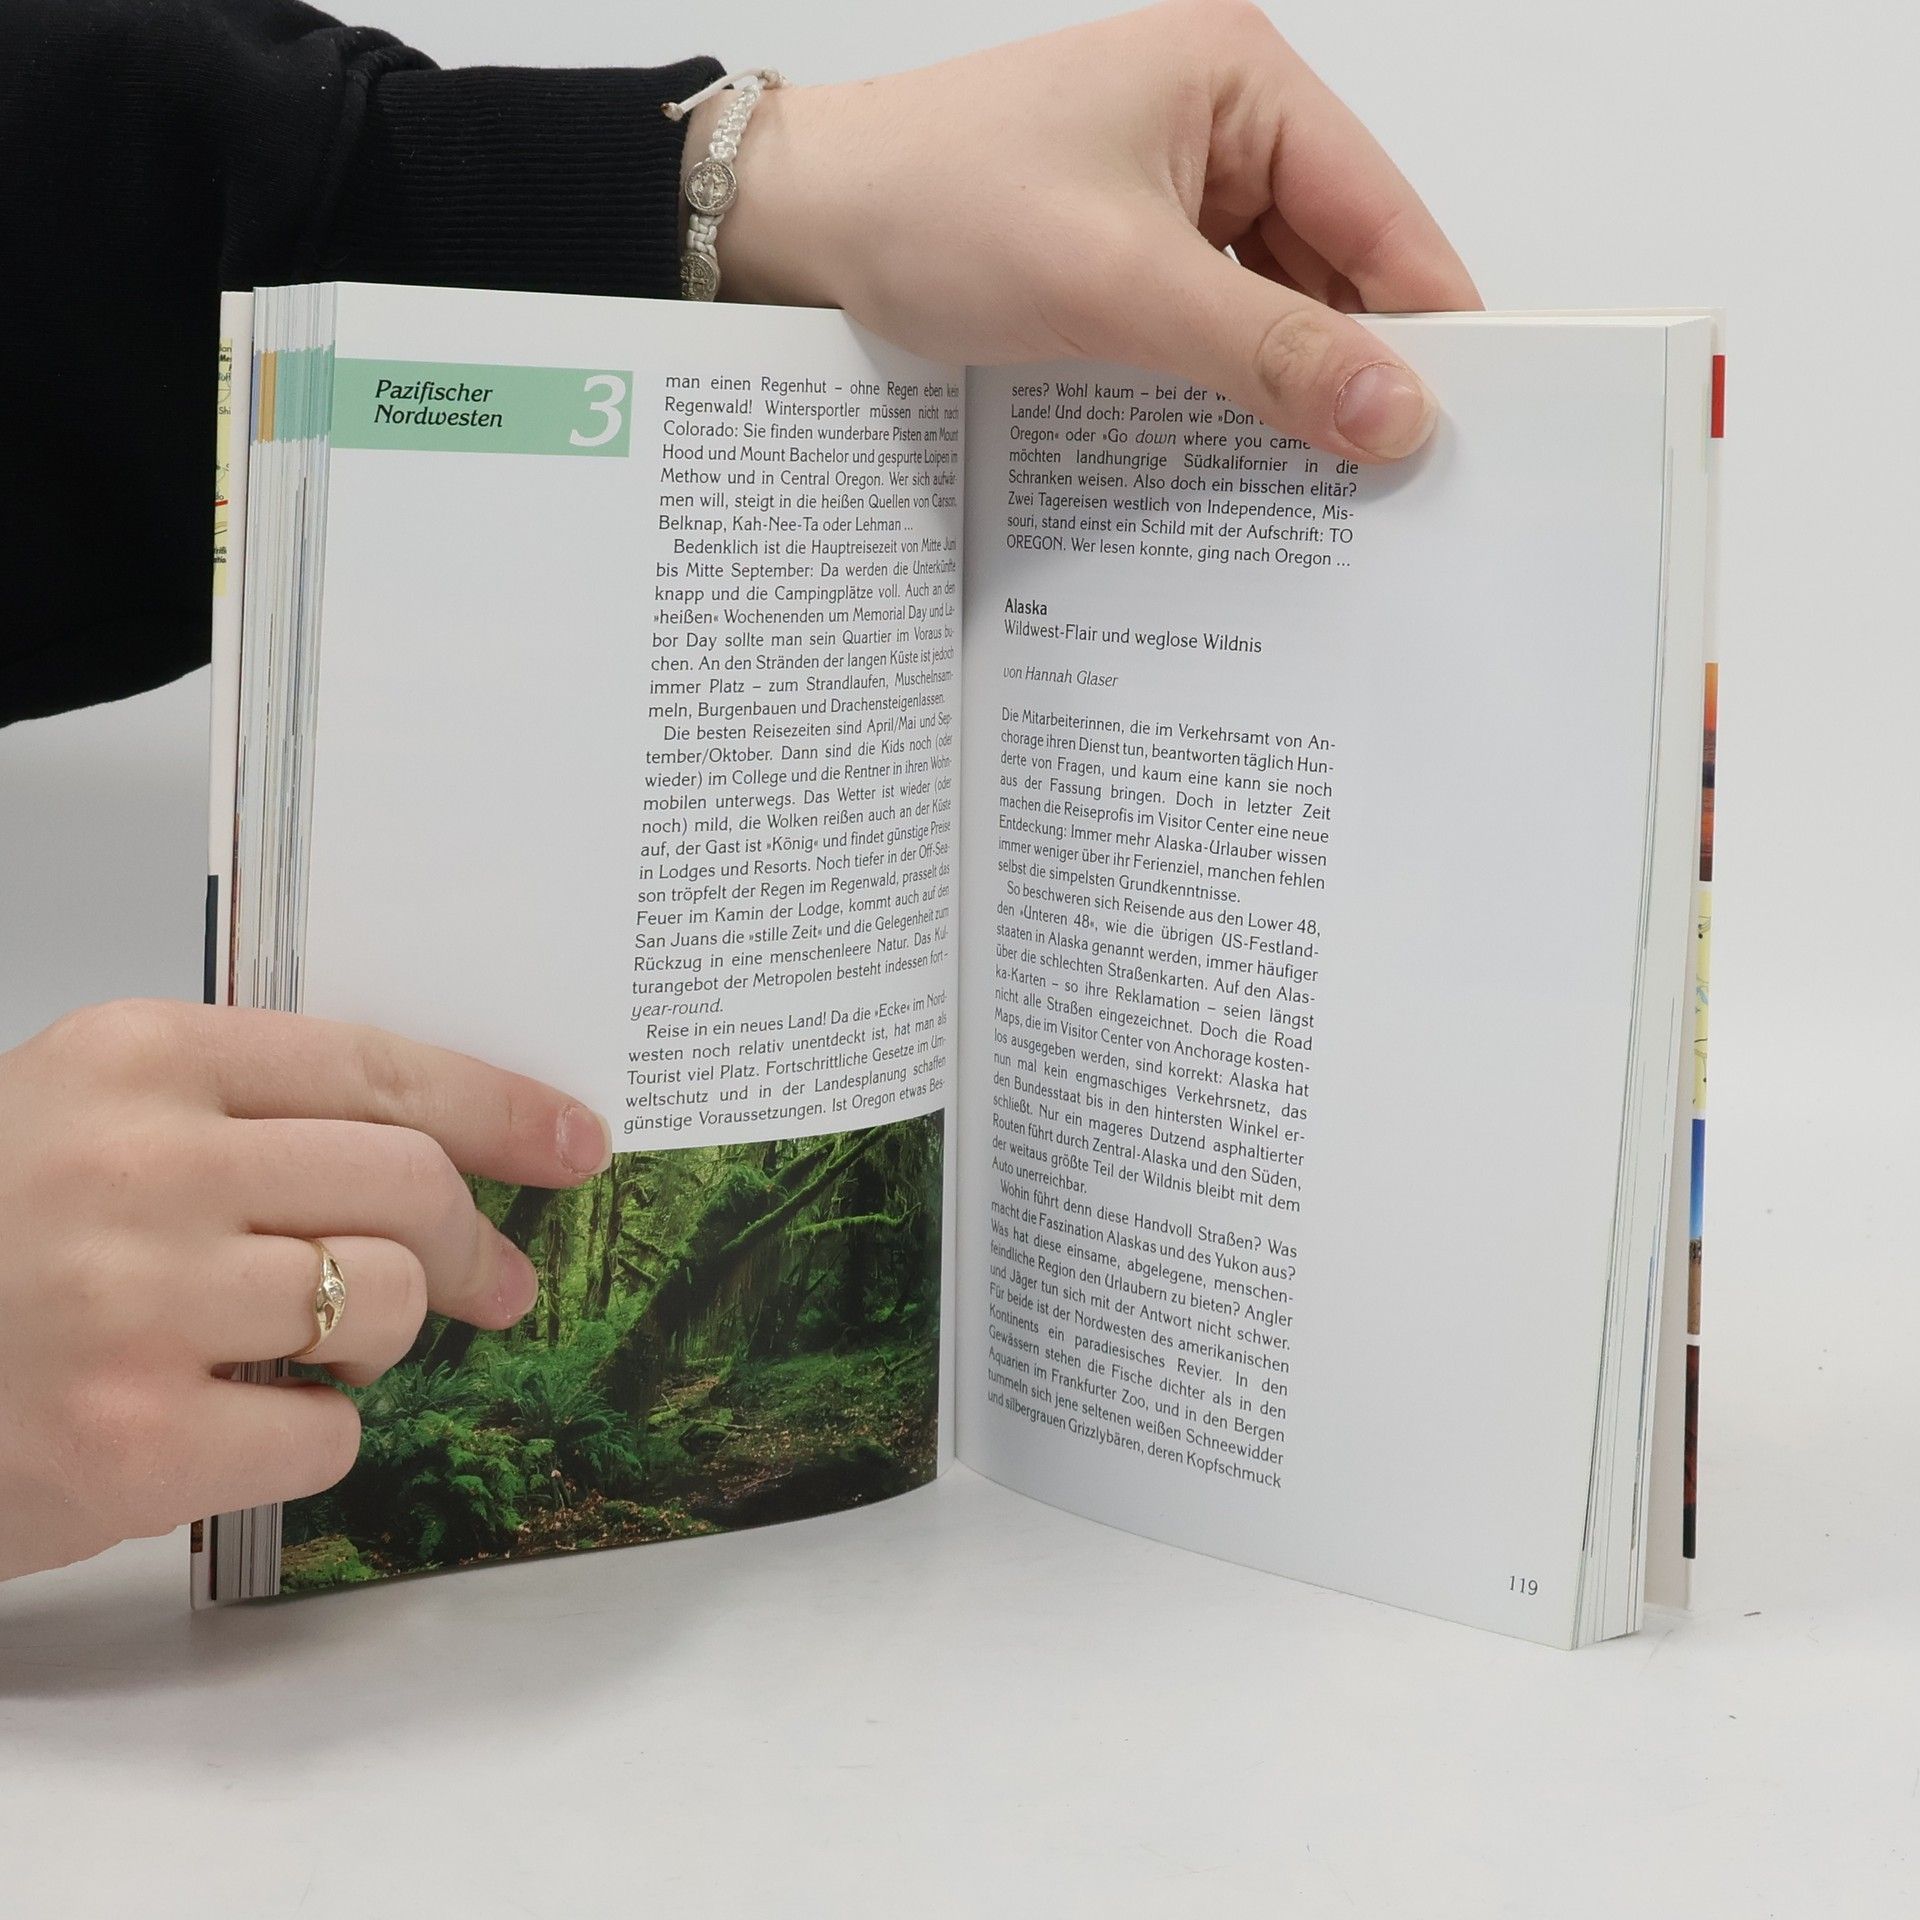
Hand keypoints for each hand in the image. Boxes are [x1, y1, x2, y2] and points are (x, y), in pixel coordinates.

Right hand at [0, 1000, 609, 1581]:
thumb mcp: (83, 1120)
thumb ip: (243, 1114)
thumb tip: (436, 1158)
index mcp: (136, 1060)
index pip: (379, 1069)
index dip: (501, 1110)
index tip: (574, 1142)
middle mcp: (141, 1166)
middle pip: (409, 1185)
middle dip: (475, 1241)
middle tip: (495, 1281)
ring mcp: (135, 1304)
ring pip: (385, 1302)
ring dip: (383, 1338)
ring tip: (320, 1350)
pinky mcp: (131, 1441)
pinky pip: (328, 1432)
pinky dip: (315, 1433)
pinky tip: (242, 1422)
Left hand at [704, 0, 1479, 461]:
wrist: (799, 227)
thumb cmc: (932, 209)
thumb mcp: (1117, 285)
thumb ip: (1264, 352)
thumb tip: (1394, 413)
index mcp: (1242, 81)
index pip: (1382, 214)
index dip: (1425, 325)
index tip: (1462, 431)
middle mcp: (1222, 122)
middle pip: (1337, 265)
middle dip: (1353, 367)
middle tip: (1389, 485)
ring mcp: (1174, 185)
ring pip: (1275, 303)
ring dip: (1286, 386)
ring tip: (1319, 486)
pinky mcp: (1130, 245)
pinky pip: (1213, 320)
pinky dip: (1227, 384)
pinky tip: (1240, 452)